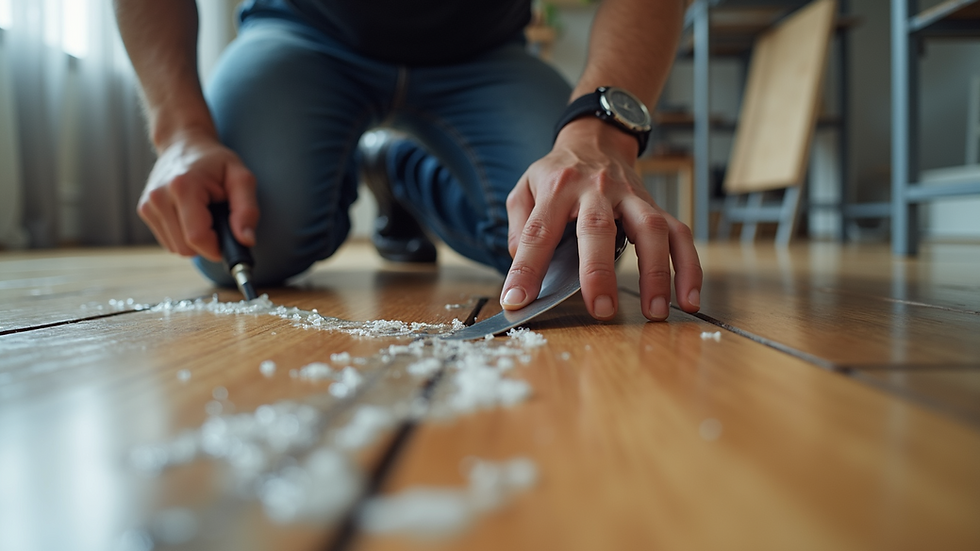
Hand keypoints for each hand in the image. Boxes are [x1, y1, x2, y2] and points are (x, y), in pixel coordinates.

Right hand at [138, 129, 258, 261]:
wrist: (184, 144)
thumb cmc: (216, 162)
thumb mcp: (241, 178)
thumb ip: (247, 210)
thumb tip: (246, 240)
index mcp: (183, 187)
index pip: (197, 237)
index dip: (217, 247)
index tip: (229, 238)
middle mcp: (159, 197)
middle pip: (186, 248)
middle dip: (207, 243)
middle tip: (218, 220)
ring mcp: (148, 205)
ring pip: (176, 249)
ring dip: (195, 240)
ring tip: (204, 214)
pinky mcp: (144, 211)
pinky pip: (169, 242)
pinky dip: (183, 236)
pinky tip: (190, 216)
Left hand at [502, 118, 701, 320]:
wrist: (596, 139)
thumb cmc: (558, 174)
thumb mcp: (525, 188)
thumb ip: (519, 227)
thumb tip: (522, 269)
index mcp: (557, 187)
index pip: (538, 231)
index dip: (527, 267)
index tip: (517, 300)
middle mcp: (596, 189)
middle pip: (598, 228)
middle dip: (599, 272)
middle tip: (601, 309)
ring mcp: (631, 196)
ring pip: (651, 229)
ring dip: (655, 272)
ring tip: (654, 311)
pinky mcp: (655, 206)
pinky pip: (680, 234)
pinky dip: (688, 267)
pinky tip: (688, 297)